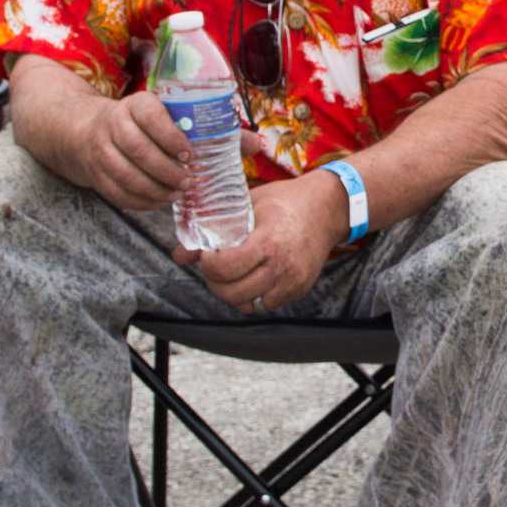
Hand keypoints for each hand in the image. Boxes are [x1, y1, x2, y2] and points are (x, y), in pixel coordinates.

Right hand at [73, 90, 190, 211]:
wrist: (88, 129)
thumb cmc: (136, 122)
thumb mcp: (152, 110)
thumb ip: (176, 121)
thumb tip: (209, 143)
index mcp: (132, 105)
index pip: (151, 118)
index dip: (171, 138)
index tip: (189, 155)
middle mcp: (111, 125)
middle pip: (139, 150)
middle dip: (167, 171)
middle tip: (187, 181)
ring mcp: (100, 151)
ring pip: (127, 175)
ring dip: (156, 190)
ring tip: (176, 194)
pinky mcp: (95, 175)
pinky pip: (118, 193)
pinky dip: (142, 202)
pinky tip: (159, 201)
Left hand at [175, 170, 345, 313]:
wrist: (328, 208)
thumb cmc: (285, 201)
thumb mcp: (248, 204)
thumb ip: (214, 228)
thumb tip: (179, 254)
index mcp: (267, 242)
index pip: (225, 268)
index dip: (208, 264)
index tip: (209, 254)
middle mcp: (282, 266)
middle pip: (233, 293)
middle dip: (215, 282)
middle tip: (215, 267)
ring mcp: (292, 281)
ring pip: (248, 304)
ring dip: (232, 293)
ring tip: (231, 275)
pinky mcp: (299, 289)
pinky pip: (266, 305)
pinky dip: (253, 297)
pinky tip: (251, 279)